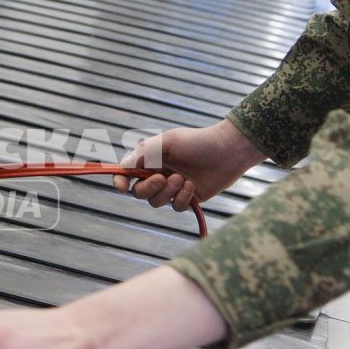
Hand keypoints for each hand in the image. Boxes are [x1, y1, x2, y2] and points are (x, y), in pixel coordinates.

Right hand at [114, 119, 265, 210]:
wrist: (229, 150)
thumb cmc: (198, 141)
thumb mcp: (168, 141)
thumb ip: (145, 153)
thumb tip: (124, 166)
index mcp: (150, 159)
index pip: (126, 174)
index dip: (120, 181)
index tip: (121, 186)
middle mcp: (158, 174)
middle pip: (139, 192)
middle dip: (148, 188)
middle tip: (163, 178)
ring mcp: (172, 188)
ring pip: (156, 202)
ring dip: (167, 192)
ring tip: (182, 179)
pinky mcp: (187, 198)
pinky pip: (176, 207)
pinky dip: (182, 198)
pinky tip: (191, 186)